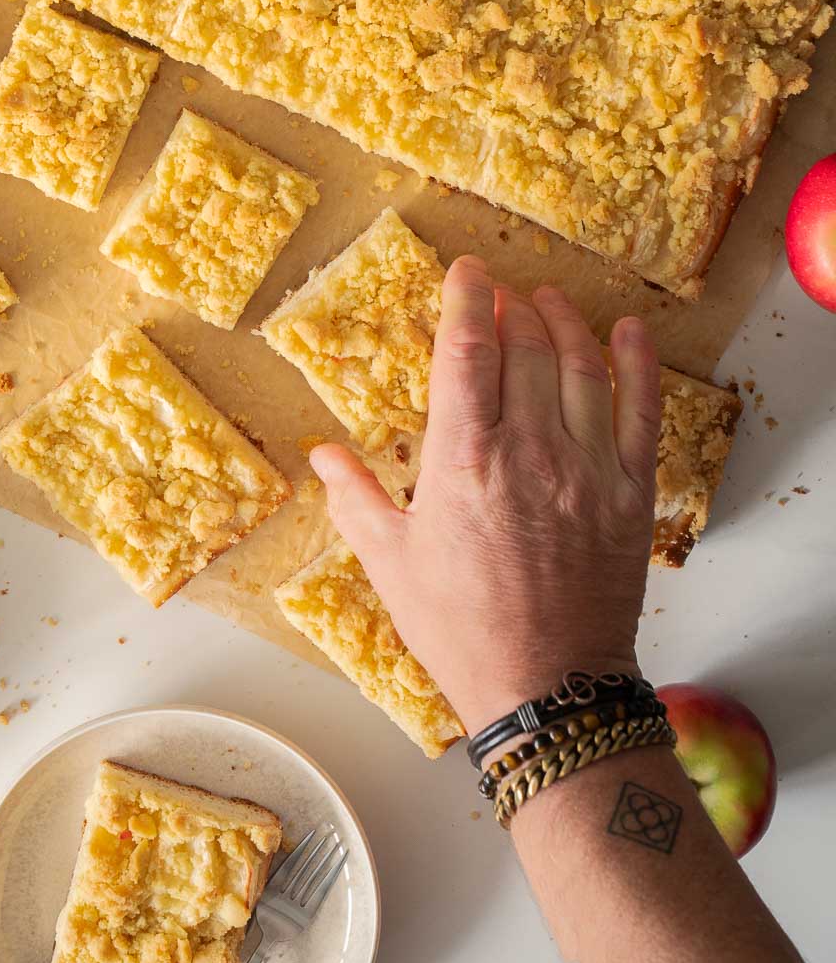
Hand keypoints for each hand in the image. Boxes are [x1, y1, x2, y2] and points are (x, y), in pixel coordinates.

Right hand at [310, 255, 662, 737]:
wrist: (549, 691)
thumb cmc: (462, 630)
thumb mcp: (391, 565)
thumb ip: (356, 498)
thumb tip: (322, 454)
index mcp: (463, 462)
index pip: (466, 351)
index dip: (467, 299)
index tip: (467, 271)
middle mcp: (529, 453)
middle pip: (524, 349)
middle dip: (511, 308)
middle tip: (502, 292)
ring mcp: (587, 471)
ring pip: (581, 368)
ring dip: (564, 323)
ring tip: (549, 301)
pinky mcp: (629, 495)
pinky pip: (641, 412)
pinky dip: (638, 365)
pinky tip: (629, 333)